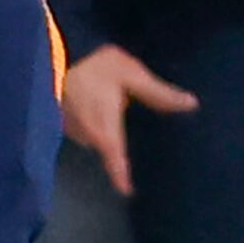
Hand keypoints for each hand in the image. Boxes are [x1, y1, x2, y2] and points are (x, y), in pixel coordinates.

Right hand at [60, 39, 195, 191]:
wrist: (52, 51)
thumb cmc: (95, 65)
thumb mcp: (131, 74)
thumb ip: (158, 93)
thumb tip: (192, 104)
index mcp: (106, 128)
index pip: (116, 159)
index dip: (120, 176)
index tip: (127, 191)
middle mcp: (86, 134)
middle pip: (105, 147)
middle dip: (116, 145)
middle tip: (133, 136)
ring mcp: (69, 126)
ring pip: (92, 135)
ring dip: (102, 128)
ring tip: (112, 112)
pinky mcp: (58, 116)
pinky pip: (80, 124)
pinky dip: (89, 118)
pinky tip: (95, 103)